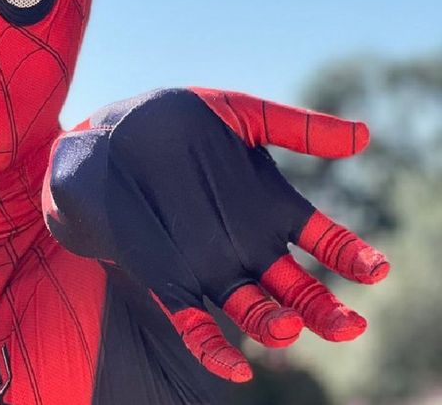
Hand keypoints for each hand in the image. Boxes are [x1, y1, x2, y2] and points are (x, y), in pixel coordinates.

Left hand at [44, 88, 388, 381]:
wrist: (108, 139)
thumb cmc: (175, 121)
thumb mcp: (237, 114)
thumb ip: (295, 127)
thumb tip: (363, 135)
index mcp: (269, 207)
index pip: (323, 240)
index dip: (349, 256)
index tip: (374, 269)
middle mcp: (246, 244)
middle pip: (296, 288)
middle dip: (323, 309)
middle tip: (349, 325)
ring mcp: (209, 265)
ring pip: (253, 307)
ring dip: (273, 324)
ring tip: (288, 328)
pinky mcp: (168, 278)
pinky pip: (193, 322)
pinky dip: (213, 348)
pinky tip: (234, 368)